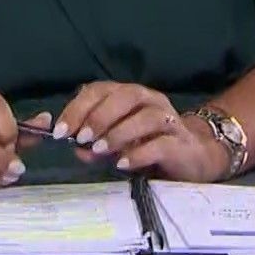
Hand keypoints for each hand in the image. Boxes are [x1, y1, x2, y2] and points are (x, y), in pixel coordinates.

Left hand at [55, 82, 227, 182]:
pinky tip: (122, 164)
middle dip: (99, 116)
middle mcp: (151, 101)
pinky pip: (161, 144)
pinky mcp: (181, 144)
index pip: (101, 90)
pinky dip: (139, 153)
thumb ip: (95, 145)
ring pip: (145, 116)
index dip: (78, 108)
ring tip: (100, 151)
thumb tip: (75, 149)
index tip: (60, 131)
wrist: (194, 159)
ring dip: (118, 133)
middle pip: (125, 96)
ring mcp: (169, 120)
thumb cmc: (150, 146)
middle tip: (80, 138)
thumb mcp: (117, 146)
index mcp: (130, 96)